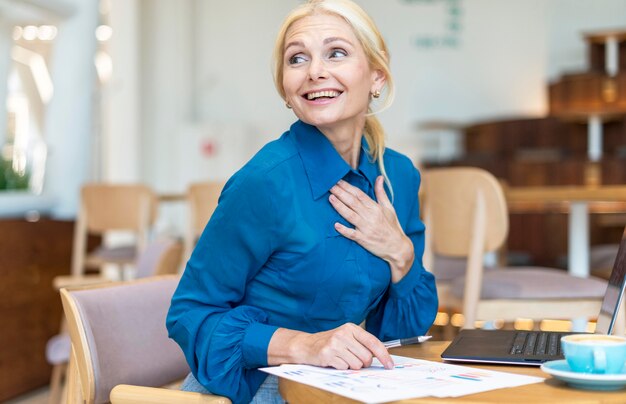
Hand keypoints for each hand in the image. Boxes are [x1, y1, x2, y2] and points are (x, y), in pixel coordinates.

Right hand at [268, 323, 393, 368]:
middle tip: (354, 360)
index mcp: (351, 328)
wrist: (306, 345)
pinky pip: (345, 368)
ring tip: (342, 359)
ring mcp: (335, 344)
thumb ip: (361, 343)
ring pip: (357, 364)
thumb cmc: (330, 342)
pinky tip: (334, 361)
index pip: (373, 342)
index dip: (384, 355)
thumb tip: (381, 357)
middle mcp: (344, 334)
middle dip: (364, 363)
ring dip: (351, 366)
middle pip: (366, 357)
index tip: (390, 365)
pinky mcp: (328, 354)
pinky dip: (341, 368)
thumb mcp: (346, 337)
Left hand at [329, 176, 413, 281]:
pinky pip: (352, 234)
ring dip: (340, 206)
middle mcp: (371, 217)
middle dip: (340, 193)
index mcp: (376, 208)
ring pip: (351, 215)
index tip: (338, 180)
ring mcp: (366, 228)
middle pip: (353, 202)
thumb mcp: (389, 208)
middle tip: (329, 185)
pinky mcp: (364, 240)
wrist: (398, 247)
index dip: (348, 187)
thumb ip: (381, 193)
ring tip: (330, 198)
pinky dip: (344, 230)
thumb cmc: (392, 226)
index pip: (359, 194)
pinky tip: (336, 225)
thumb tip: (379, 177)